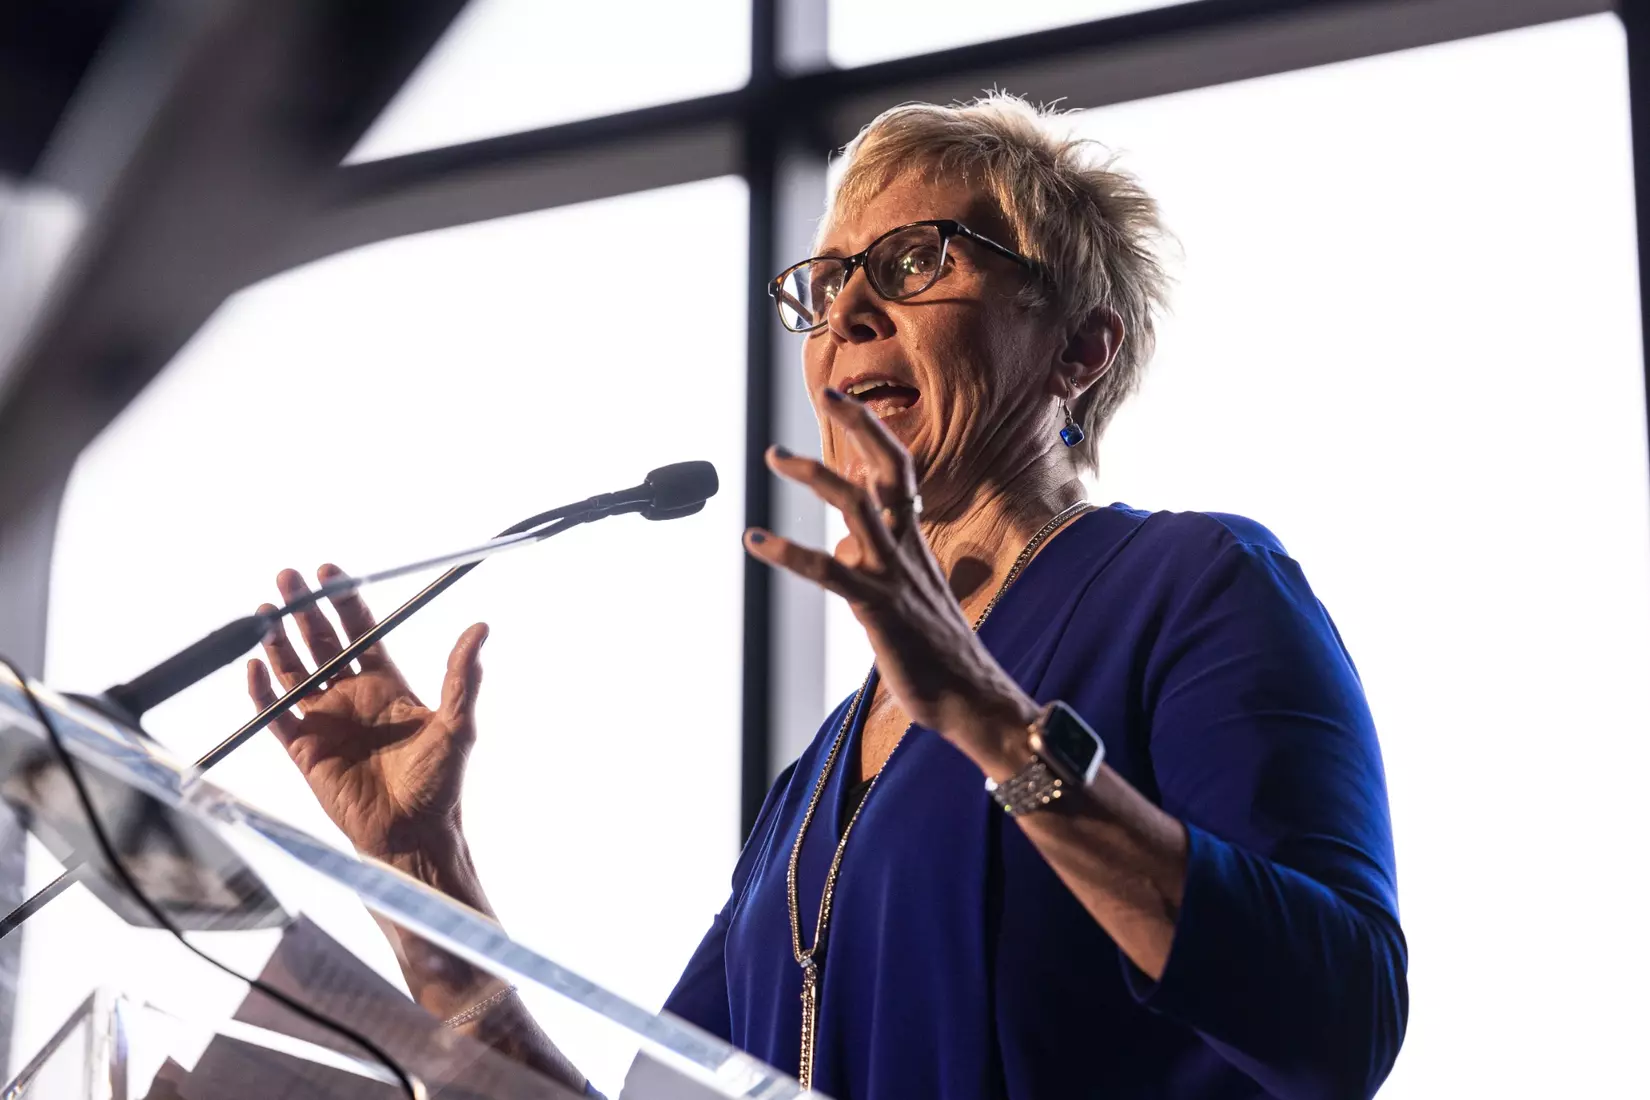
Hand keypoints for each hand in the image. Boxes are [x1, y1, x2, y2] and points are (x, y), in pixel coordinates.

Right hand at [246, 564, 487, 859]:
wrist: (413, 834)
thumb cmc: (440, 784)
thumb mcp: (457, 725)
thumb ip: (462, 677)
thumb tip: (480, 628)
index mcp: (387, 684)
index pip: (360, 631)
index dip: (343, 601)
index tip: (328, 571)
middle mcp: (352, 696)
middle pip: (321, 642)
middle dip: (304, 610)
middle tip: (288, 577)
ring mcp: (326, 720)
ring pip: (294, 671)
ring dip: (277, 642)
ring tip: (263, 611)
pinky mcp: (304, 749)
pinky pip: (275, 714)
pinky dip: (262, 691)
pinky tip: (254, 665)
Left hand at [743, 390, 1035, 758]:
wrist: (970, 696)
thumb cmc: (937, 649)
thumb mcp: (910, 588)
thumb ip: (880, 550)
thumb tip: (845, 523)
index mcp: (915, 542)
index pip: (899, 471)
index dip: (872, 433)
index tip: (842, 402)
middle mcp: (907, 547)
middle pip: (889, 470)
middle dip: (861, 426)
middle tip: (827, 395)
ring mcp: (893, 574)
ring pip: (859, 506)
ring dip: (816, 475)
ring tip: (777, 456)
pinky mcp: (877, 607)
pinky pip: (829, 571)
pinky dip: (789, 551)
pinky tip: (756, 539)